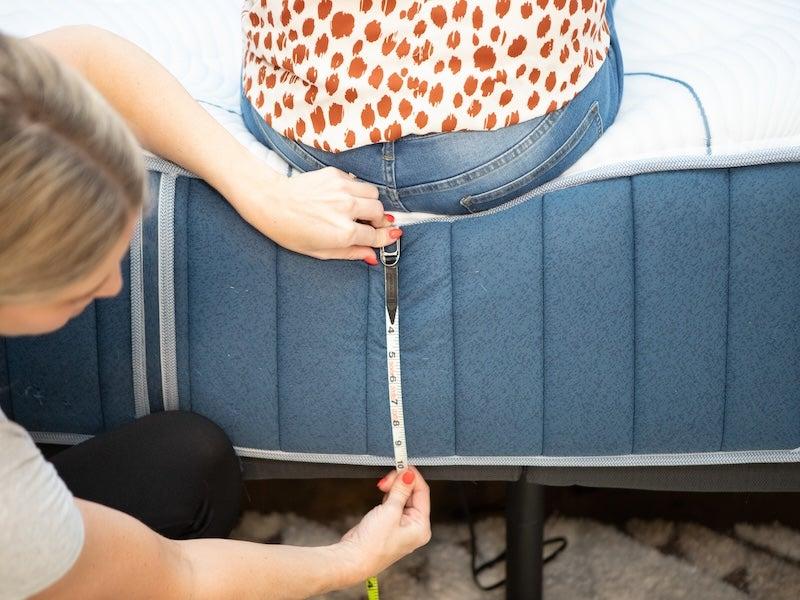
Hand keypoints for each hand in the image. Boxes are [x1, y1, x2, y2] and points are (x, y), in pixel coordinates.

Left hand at [231, 166, 400, 262]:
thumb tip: (372, 257)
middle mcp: (347, 209)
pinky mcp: (335, 174)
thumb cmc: (291, 231)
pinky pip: (357, 182)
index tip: (392, 235)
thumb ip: (351, 253)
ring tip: (357, 210)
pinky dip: (356, 191)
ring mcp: (342, 189)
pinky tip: (342, 198)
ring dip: (370, 203)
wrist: (271, 202)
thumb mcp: (320, 251)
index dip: (386, 237)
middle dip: (379, 220)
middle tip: (370, 224)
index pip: (377, 235)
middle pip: (380, 212)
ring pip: (373, 194)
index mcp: (344, 232)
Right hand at [335, 467, 430, 582]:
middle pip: (413, 494)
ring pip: (402, 497)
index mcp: (421, 527)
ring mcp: (401, 526)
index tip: (403, 465)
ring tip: (382, 485)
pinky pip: (393, 504)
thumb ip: (401, 490)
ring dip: (393, 488)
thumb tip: (409, 474)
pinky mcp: (389, 524)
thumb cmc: (372, 544)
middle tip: (387, 477)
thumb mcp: (390, 512)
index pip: (423, 493)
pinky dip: (388, 495)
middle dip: (400, 483)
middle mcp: (414, 527)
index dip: (412, 477)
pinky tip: (382, 493)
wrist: (352, 559)